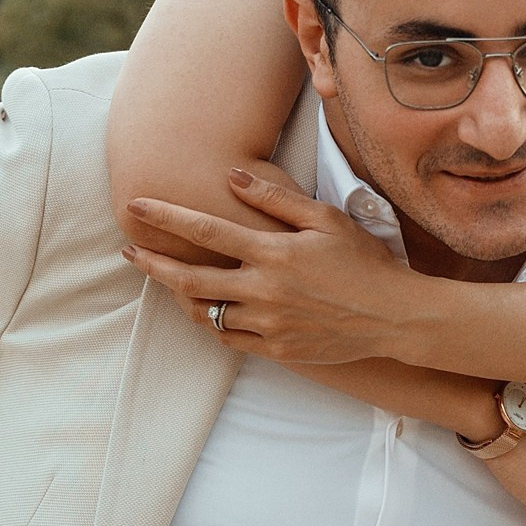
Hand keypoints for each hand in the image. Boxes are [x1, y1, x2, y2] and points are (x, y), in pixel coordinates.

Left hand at [121, 169, 416, 364]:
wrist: (395, 316)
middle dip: (153, 265)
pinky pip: (230, 339)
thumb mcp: (325, 219)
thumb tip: (232, 175)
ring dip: (182, 297)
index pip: (205, 230)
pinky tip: (211, 309)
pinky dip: (214, 323)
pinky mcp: (277, 350)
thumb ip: (275, 198)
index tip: (135, 207)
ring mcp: (269, 325)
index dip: (165, 218)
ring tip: (171, 282)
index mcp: (274, 253)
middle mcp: (264, 291)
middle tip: (129, 253)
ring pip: (206, 314)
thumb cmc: (364, 261)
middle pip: (189, 279)